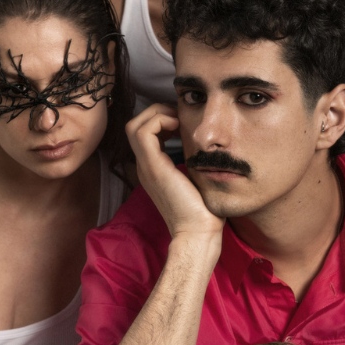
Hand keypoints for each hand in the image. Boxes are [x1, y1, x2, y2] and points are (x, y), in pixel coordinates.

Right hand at [126, 104, 225, 238]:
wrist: (198, 232)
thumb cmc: (204, 211)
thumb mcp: (198, 180)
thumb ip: (195, 163)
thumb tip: (210, 149)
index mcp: (154, 169)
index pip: (144, 134)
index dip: (160, 119)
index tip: (182, 121)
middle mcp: (145, 166)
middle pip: (135, 125)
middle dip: (156, 112)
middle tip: (179, 116)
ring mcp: (147, 166)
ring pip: (135, 125)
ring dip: (156, 114)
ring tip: (177, 120)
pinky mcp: (153, 167)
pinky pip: (144, 131)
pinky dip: (159, 120)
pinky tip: (178, 126)